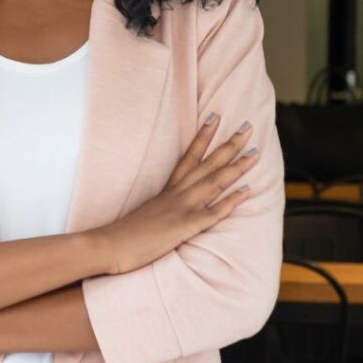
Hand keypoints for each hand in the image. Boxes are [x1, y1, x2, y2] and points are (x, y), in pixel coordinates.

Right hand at [95, 114, 258, 274]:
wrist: (108, 245)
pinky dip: (231, 201)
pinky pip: (213, 213)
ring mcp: (181, 209)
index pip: (189, 157)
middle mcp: (176, 194)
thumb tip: (169, 207)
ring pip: (213, 182)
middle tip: (247, 126)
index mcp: (166, 191)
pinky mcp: (184, 227)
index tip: (215, 117)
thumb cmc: (122, 234)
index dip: (203, 137)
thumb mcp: (146, 215)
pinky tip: (247, 191)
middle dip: (229, 145)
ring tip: (255, 152)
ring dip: (236, 167)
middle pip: (206, 164)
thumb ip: (161, 208)